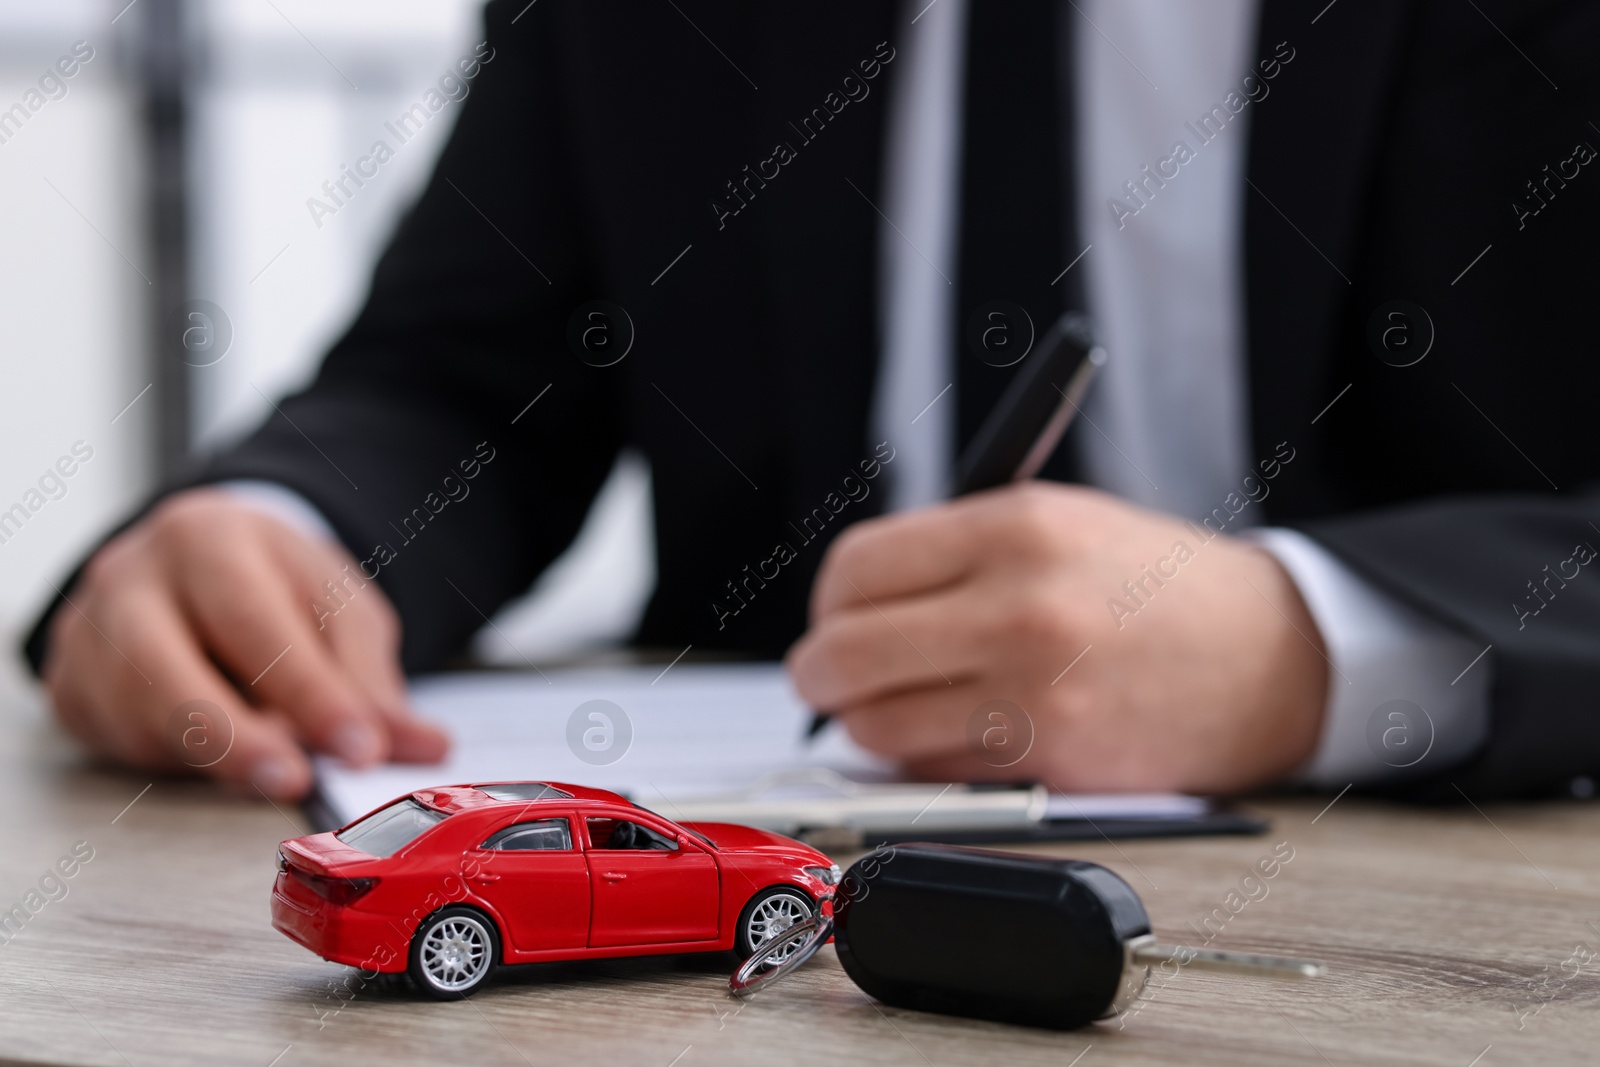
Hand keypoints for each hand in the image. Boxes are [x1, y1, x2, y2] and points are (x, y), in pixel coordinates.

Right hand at [41, 488, 447, 798]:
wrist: (200, 562)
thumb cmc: (273, 586)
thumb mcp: (338, 610)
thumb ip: (374, 679)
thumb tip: (423, 745)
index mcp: (207, 537)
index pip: (255, 622)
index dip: (311, 692)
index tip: (360, 748)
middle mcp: (132, 577)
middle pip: (166, 666)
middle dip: (236, 736)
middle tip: (296, 782)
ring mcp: (90, 632)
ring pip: (135, 713)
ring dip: (209, 758)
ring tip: (274, 777)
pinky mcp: (73, 685)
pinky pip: (117, 740)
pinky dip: (176, 763)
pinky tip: (222, 763)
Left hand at [785, 484, 1327, 792]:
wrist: (1273, 656)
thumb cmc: (1156, 586)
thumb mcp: (1058, 520)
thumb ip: (953, 552)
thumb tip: (847, 603)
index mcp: (1016, 527)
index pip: (856, 566)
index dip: (830, 599)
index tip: (838, 614)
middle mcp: (1019, 607)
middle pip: (844, 653)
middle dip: (822, 672)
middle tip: (830, 676)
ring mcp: (1034, 693)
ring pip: (876, 726)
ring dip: (866, 723)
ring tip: (894, 704)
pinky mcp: (1050, 763)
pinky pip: (932, 771)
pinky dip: (922, 760)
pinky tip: (955, 733)